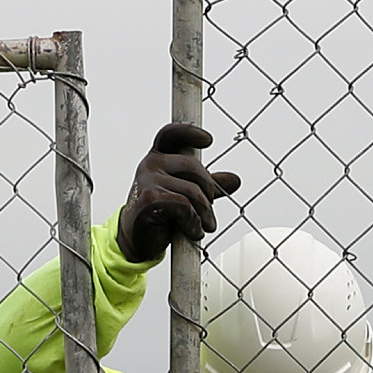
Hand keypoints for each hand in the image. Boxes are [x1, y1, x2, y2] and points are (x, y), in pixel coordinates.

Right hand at [116, 123, 240, 260]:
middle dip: (209, 190)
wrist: (137, 239)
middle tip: (210, 211)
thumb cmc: (160, 214)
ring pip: (192, 191)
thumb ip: (207, 185)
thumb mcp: (185, 195)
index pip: (171, 135)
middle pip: (193, 166)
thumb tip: (235, 180)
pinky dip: (194, 223)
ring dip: (205, 214)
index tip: (208, 140)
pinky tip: (193, 232)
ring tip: (204, 226)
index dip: (189, 132)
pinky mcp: (150, 199)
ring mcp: (148, 180)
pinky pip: (185, 206)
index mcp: (157, 158)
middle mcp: (150, 164)